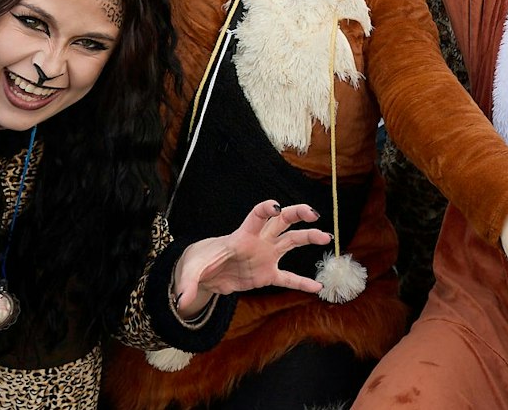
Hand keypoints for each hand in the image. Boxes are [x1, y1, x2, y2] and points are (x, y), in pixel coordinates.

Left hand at [172, 201, 330, 312]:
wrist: (205, 273)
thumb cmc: (200, 263)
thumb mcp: (192, 271)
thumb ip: (189, 284)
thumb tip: (180, 301)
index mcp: (242, 235)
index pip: (257, 217)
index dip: (266, 209)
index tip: (276, 207)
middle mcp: (258, 242)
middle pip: (282, 222)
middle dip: (297, 214)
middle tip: (314, 214)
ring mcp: (265, 257)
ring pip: (291, 241)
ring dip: (308, 237)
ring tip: (327, 237)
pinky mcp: (266, 275)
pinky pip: (288, 277)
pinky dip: (302, 283)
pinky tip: (318, 286)